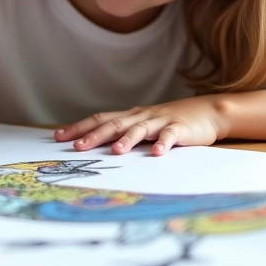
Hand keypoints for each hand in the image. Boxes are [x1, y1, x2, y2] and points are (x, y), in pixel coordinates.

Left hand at [55, 97, 227, 154]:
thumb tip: (97, 146)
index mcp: (131, 116)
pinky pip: (170, 137)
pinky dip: (163, 145)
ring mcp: (160, 122)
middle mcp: (141, 117)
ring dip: (127, 140)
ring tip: (116, 152)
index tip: (58, 136)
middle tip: (77, 147)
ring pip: (140, 130)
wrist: (208, 111)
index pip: (100, 119)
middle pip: (114, 124)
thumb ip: (125, 133)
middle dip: (94, 135)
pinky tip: (157, 154)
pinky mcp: (179, 130)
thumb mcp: (144, 125)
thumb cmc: (171, 122)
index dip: (79, 127)